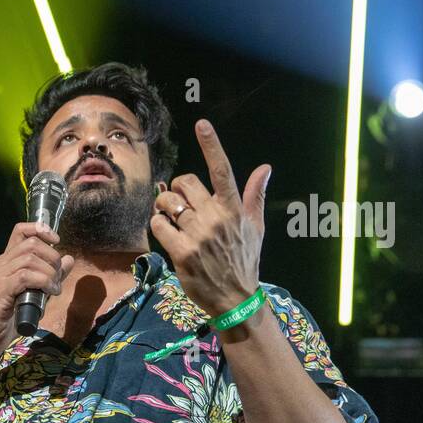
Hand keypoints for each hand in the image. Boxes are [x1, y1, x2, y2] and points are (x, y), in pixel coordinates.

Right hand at [0, 222, 73, 359]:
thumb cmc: (9, 317)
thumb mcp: (35, 292)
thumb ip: (50, 276)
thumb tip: (69, 259)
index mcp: (5, 261)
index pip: (20, 230)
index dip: (41, 229)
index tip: (56, 241)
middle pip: (31, 244)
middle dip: (52, 257)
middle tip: (58, 276)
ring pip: (30, 259)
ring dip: (50, 272)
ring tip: (54, 288)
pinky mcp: (0, 290)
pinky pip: (25, 276)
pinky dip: (43, 281)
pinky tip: (49, 291)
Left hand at [150, 118, 271, 317]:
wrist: (236, 298)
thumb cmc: (244, 260)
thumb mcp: (256, 228)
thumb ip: (255, 196)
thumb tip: (265, 168)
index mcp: (234, 209)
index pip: (222, 170)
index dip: (211, 145)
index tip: (202, 124)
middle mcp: (216, 217)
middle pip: (184, 183)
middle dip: (177, 190)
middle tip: (178, 204)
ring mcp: (198, 234)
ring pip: (167, 203)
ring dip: (163, 208)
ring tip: (170, 219)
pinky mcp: (182, 251)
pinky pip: (158, 225)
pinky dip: (157, 226)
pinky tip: (166, 234)